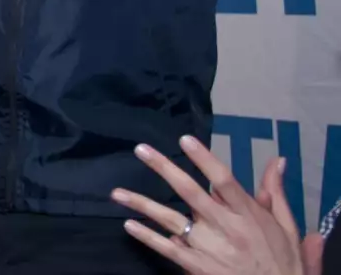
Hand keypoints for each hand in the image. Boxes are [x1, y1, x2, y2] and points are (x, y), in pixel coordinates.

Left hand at [111, 135, 315, 274]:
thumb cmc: (282, 263)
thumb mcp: (285, 227)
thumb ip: (276, 193)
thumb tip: (278, 160)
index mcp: (248, 215)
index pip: (224, 180)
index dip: (204, 159)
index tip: (185, 139)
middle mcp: (226, 228)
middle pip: (190, 192)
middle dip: (164, 168)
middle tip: (141, 149)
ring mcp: (209, 248)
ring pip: (170, 220)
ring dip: (142, 204)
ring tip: (117, 192)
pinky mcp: (197, 267)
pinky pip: (168, 249)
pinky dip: (148, 237)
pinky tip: (129, 225)